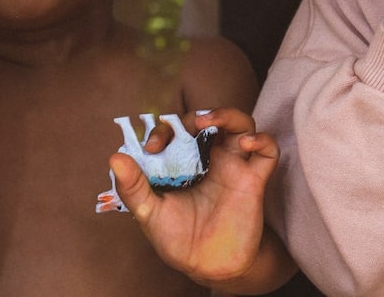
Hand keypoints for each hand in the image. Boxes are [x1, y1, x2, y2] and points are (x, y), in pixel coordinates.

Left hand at [109, 108, 280, 287]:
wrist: (209, 267)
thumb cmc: (178, 238)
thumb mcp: (149, 213)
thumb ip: (134, 187)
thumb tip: (115, 157)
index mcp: (186, 160)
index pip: (178, 129)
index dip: (165, 129)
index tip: (152, 147)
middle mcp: (211, 158)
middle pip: (212, 119)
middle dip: (198, 116)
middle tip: (188, 126)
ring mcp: (234, 166)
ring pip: (242, 124)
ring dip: (228, 115)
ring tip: (211, 122)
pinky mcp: (254, 180)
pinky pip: (268, 152)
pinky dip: (262, 141)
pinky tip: (247, 144)